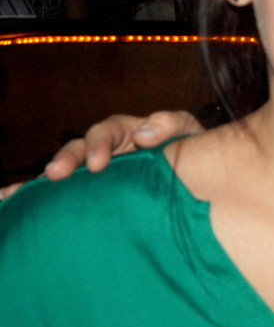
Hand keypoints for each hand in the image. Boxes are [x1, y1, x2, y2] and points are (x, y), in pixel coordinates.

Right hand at [0, 111, 202, 199]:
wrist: (202, 178)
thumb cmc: (191, 150)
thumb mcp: (187, 131)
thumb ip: (169, 124)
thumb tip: (143, 134)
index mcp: (128, 132)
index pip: (107, 131)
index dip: (99, 144)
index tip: (97, 164)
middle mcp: (108, 150)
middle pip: (79, 148)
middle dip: (66, 160)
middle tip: (57, 175)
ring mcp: (100, 172)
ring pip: (67, 171)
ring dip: (43, 182)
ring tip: (17, 193)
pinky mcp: (94, 193)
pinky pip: (63, 194)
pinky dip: (35, 197)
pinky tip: (10, 202)